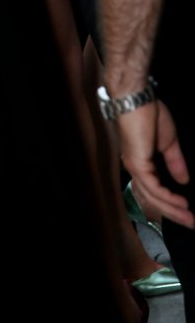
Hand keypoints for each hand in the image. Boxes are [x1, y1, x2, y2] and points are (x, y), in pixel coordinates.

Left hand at [118, 100, 194, 228]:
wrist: (136, 99)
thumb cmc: (149, 114)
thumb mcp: (168, 142)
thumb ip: (175, 162)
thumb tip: (184, 181)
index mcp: (140, 162)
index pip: (153, 190)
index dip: (169, 203)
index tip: (186, 212)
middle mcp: (134, 168)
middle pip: (152, 198)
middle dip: (172, 212)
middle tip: (190, 223)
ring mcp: (134, 166)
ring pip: (152, 196)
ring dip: (171, 209)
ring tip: (188, 217)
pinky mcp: (137, 163)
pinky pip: (152, 187)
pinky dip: (166, 197)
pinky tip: (180, 202)